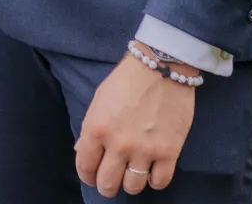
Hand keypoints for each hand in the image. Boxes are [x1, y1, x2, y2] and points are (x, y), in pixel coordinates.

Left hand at [74, 45, 196, 195]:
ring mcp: (145, 149)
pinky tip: (153, 171)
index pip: (85, 166)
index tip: (92, 177)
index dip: (87, 176)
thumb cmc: (127, 80)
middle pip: (108, 183)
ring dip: (131, 184)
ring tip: (132, 174)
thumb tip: (82, 151)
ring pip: (133, 186)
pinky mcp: (169, 151)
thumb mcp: (99, 100)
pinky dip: (155, 181)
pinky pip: (160, 182)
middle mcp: (118, 143)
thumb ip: (90, 128)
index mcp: (96, 128)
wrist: (161, 65)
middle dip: (107, 185)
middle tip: (111, 181)